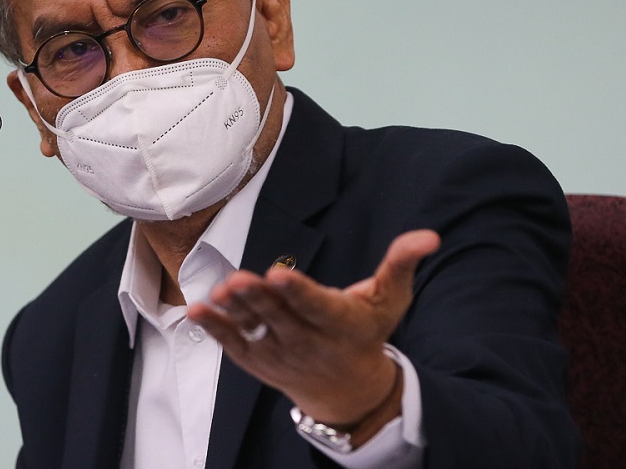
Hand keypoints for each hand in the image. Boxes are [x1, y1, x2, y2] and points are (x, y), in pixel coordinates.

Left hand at [187, 229, 439, 444]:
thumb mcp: (391, 300)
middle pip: (281, 319)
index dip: (298, 292)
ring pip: (255, 331)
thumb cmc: (367, 333)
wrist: (347, 391)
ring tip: (219, 291)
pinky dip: (215, 330)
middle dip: (260, 299)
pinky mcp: (258, 360)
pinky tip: (196, 310)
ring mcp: (280, 354)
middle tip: (241, 279)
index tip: (280, 273)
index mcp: (341, 324)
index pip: (318, 307)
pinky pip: (234, 345)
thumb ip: (402, 264)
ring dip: (235, 313)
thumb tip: (429, 235)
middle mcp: (309, 342)